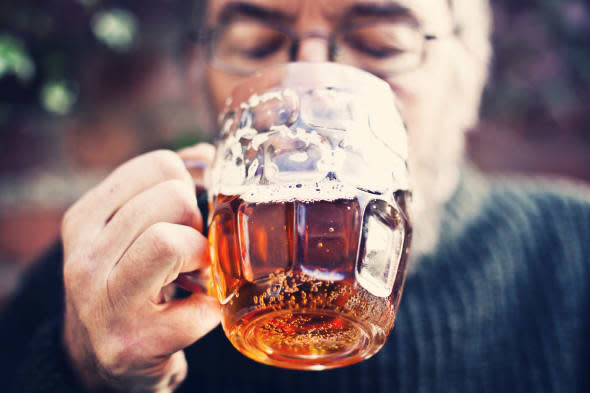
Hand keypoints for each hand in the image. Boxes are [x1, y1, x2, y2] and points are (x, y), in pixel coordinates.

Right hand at [61, 144, 219, 391]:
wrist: (100, 361)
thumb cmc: (126, 284)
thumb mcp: (126, 231)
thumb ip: (161, 189)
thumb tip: (206, 155)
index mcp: (84, 220)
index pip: (159, 165)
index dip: (188, 185)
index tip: (185, 213)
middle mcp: (85, 258)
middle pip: (171, 198)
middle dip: (196, 220)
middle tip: (190, 247)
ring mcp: (105, 303)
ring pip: (172, 242)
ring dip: (201, 256)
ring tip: (194, 273)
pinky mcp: (134, 342)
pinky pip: (198, 307)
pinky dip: (212, 307)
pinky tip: (197, 309)